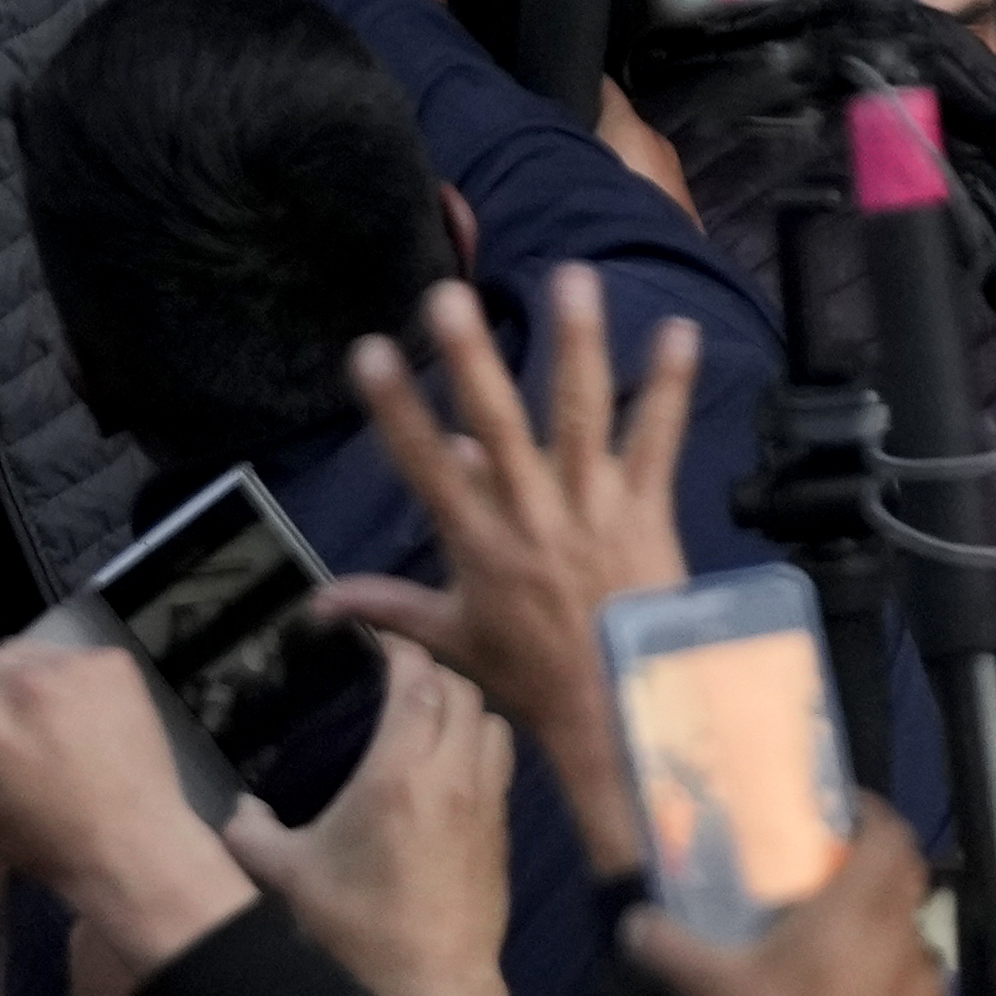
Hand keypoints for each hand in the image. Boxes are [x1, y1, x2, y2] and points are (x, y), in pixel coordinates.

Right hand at [0, 641, 250, 975]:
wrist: (134, 847)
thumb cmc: (42, 840)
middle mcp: (13, 678)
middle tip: (3, 734)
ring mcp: (66, 663)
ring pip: (13, 652)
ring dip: (18, 682)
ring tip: (46, 725)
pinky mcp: (108, 660)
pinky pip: (65, 656)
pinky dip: (67, 683)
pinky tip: (83, 720)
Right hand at [220, 638, 518, 995]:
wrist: (431, 984)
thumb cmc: (360, 926)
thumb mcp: (288, 876)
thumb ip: (250, 832)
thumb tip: (239, 810)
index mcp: (398, 773)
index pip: (417, 681)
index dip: (401, 652)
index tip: (379, 646)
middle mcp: (451, 778)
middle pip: (463, 692)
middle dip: (433, 674)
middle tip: (400, 678)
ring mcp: (486, 806)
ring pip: (494, 725)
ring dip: (465, 710)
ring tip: (431, 719)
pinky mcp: (503, 835)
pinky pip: (502, 768)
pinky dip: (480, 751)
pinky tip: (449, 773)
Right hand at [313, 265, 697, 879]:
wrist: (629, 716)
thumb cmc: (536, 680)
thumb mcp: (453, 642)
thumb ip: (387, 607)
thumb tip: (317, 602)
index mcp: (479, 543)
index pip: (426, 466)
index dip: (395, 410)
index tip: (368, 353)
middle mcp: (533, 517)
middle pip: (496, 427)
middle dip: (471, 360)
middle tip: (449, 298)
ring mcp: (594, 510)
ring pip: (579, 416)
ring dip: (576, 345)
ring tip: (571, 280)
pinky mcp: (648, 513)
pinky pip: (659, 441)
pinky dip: (669, 386)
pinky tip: (678, 332)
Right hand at [620, 802, 946, 995]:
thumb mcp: (714, 993)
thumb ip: (670, 948)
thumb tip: (634, 923)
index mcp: (858, 914)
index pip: (891, 837)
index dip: (873, 814)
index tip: (843, 811)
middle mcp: (903, 943)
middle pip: (904, 885)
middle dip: (870, 873)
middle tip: (826, 879)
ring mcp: (928, 993)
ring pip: (908, 943)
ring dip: (880, 938)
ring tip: (833, 955)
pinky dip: (892, 992)